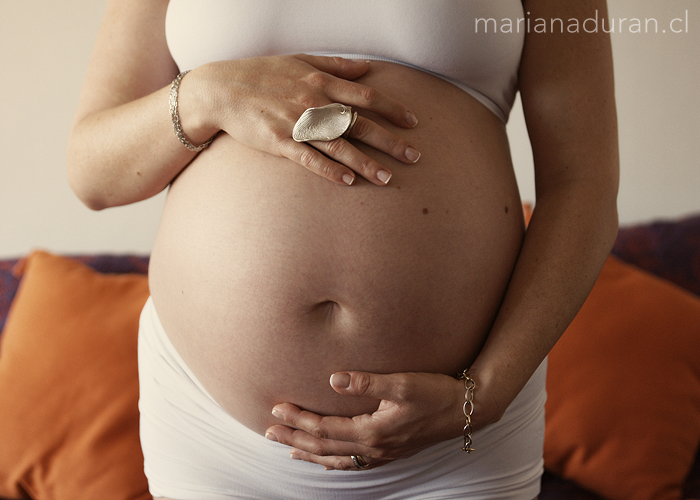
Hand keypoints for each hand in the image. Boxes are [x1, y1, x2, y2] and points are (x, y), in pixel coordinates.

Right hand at [184, 54, 420, 185]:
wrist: (221, 89)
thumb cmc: (262, 73)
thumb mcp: (300, 61)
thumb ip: (335, 66)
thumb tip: (367, 68)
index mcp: (320, 81)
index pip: (365, 96)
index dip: (392, 109)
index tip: (413, 122)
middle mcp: (313, 102)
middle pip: (360, 124)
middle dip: (390, 141)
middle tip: (415, 156)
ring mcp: (296, 123)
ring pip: (339, 146)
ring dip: (366, 163)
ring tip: (388, 178)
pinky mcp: (280, 142)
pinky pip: (309, 159)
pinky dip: (330, 170)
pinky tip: (349, 181)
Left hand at [265, 371, 466, 470]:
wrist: (466, 410)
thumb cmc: (436, 392)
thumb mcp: (402, 383)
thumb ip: (366, 382)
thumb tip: (333, 379)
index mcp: (373, 433)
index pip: (324, 430)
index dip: (298, 420)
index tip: (277, 408)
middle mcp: (375, 449)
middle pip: (324, 448)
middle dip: (295, 439)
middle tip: (268, 431)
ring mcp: (383, 454)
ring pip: (337, 459)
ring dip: (310, 453)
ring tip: (289, 449)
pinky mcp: (391, 451)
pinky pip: (353, 463)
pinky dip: (334, 462)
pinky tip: (327, 459)